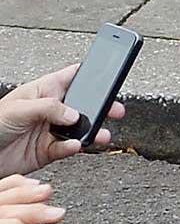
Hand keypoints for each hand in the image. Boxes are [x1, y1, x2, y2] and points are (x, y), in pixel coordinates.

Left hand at [0, 64, 125, 174]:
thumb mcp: (20, 108)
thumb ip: (50, 108)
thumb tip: (75, 114)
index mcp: (44, 90)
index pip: (73, 76)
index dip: (91, 73)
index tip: (110, 72)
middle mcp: (51, 110)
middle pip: (84, 105)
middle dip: (102, 107)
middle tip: (117, 109)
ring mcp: (51, 130)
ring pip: (80, 129)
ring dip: (93, 131)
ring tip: (102, 135)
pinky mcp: (48, 151)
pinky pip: (67, 148)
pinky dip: (74, 148)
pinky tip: (74, 146)